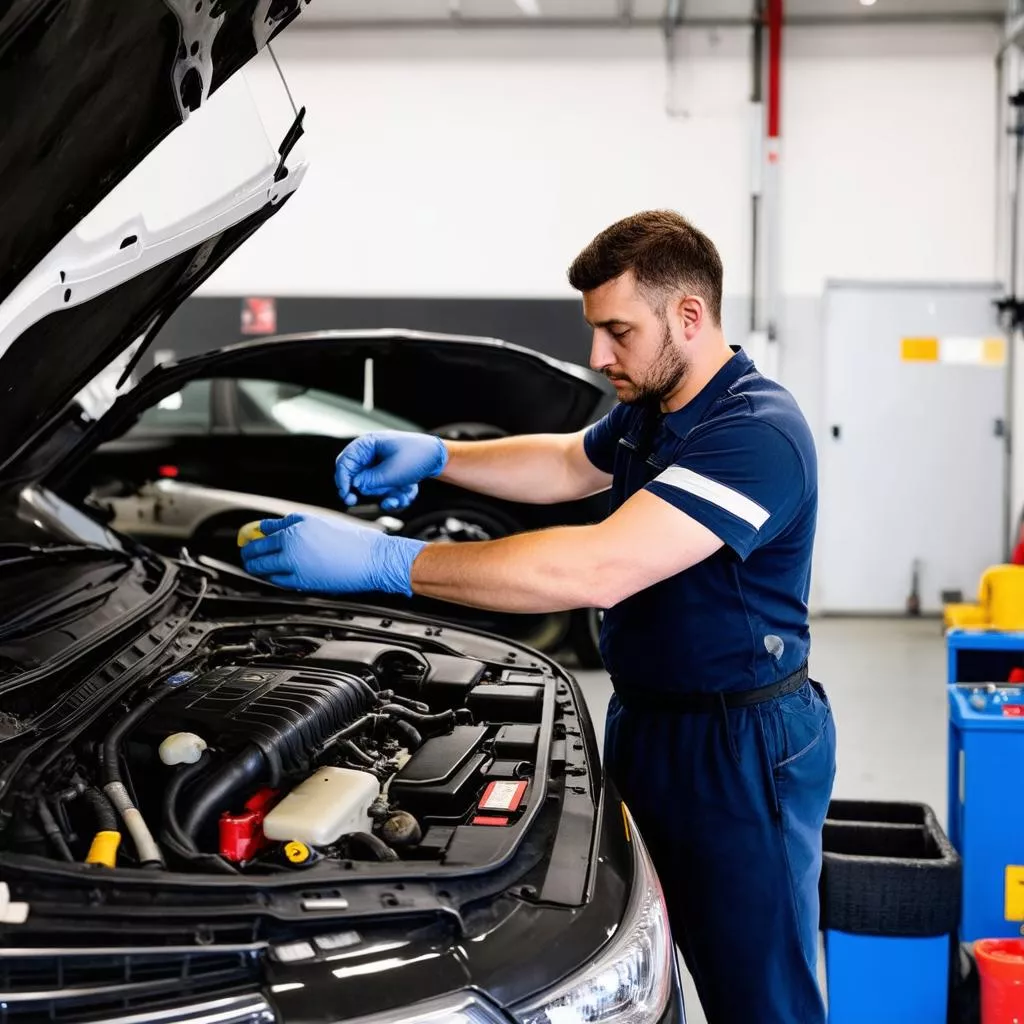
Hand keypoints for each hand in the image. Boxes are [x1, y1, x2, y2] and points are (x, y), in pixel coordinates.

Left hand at [240, 514, 425, 595]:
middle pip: (256, 549)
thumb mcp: (322, 522)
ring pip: (261, 567)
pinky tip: (274, 576)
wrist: (372, 559)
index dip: (253, 536)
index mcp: (297, 524)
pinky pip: (276, 581)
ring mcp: (294, 563)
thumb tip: (271, 529)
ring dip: (255, 567)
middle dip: (248, 553)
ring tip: (256, 567)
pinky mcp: (300, 581)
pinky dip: (271, 578)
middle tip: (247, 555)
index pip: (264, 529)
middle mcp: (292, 542)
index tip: (250, 539)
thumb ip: (294, 524)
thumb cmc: (354, 540)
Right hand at [335, 431, 447, 511]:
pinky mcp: (389, 477)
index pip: (345, 461)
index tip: (345, 492)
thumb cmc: (418, 455)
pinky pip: (386, 491)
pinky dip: (394, 496)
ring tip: (397, 499)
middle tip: (352, 500)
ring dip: (383, 495)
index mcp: (368, 445)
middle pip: (353, 475)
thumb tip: (355, 486)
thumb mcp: (392, 470)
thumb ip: (371, 480)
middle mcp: (371, 455)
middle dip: (357, 489)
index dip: (342, 478)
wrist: (439, 457)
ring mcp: (380, 467)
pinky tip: (405, 496)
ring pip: (371, 487)